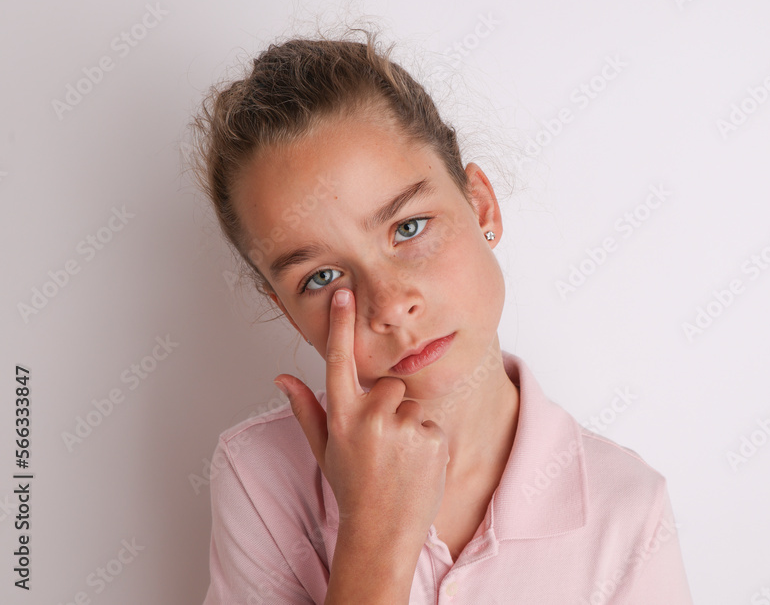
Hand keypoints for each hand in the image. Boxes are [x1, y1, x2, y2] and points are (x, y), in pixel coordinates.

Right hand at [274, 287, 449, 543]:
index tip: (345, 293)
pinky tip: (414, 466)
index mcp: (342, 417)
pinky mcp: (431, 438)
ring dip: (408, 426)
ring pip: (412, 406)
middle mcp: (370, 418)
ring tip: (398, 459)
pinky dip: (426, 442)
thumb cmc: (352, 489)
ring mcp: (402, 428)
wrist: (382, 532)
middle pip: (389, 386)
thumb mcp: (324, 450)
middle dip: (388, 407)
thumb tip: (282, 376)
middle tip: (381, 445)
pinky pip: (431, 425)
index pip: (340, 361)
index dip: (341, 326)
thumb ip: (306, 408)